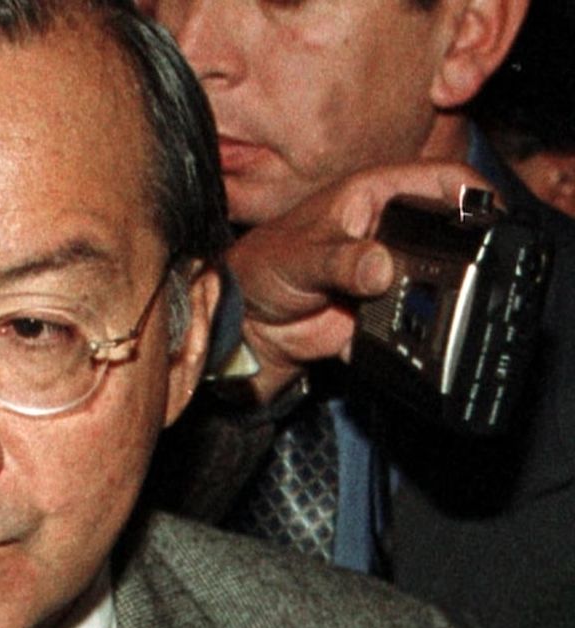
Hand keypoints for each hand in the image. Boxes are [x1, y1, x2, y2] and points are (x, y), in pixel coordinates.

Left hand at [228, 162, 492, 402]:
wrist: (248, 322)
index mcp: (373, 194)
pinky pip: (417, 318)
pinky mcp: (389, 308)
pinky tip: (398, 336)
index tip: (493, 213)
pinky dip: (415, 330)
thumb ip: (340, 261)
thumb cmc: (262, 269)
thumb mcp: (299, 257)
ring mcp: (392, 268)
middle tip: (460, 275)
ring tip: (418, 310)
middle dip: (461, 252)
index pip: (439, 178)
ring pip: (440, 278)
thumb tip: (378, 267)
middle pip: (450, 230)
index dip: (473, 190)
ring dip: (437, 298)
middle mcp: (389, 227)